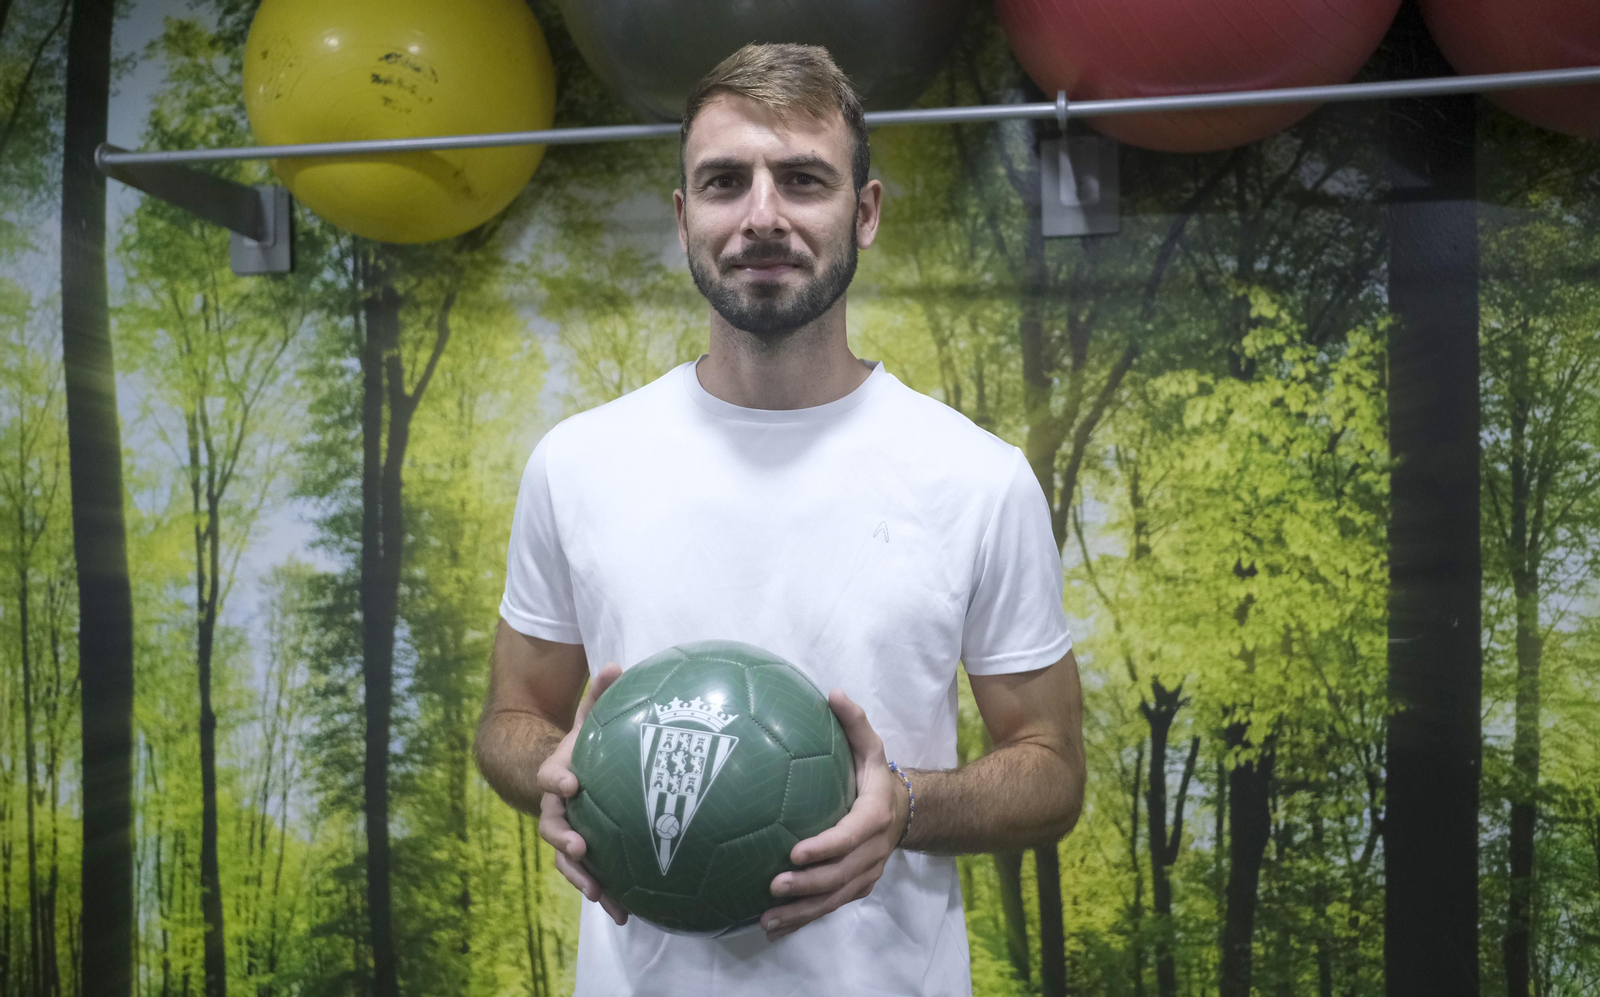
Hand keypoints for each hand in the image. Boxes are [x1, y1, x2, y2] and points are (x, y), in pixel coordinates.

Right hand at [537, 662, 629, 925]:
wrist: (576, 772)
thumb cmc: (590, 742)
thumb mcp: (594, 717)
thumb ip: (602, 694)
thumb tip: (615, 664)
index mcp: (559, 774)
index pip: (550, 777)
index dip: (557, 780)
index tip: (572, 783)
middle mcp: (558, 808)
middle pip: (552, 828)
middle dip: (564, 840)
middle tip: (583, 848)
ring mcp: (570, 834)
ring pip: (567, 860)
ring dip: (582, 877)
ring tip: (601, 894)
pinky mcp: (588, 855)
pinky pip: (593, 877)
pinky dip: (608, 895)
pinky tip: (629, 914)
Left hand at [761, 688, 907, 940]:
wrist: (905, 810)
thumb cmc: (875, 775)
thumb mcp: (870, 745)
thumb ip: (853, 722)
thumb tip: (833, 691)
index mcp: (873, 817)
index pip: (851, 836)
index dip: (826, 847)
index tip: (795, 852)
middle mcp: (872, 851)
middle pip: (841, 875)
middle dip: (809, 885)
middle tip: (774, 886)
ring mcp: (866, 873)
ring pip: (835, 898)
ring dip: (802, 912)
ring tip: (768, 919)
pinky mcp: (856, 886)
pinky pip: (831, 906)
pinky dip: (804, 919)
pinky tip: (774, 927)